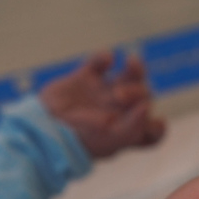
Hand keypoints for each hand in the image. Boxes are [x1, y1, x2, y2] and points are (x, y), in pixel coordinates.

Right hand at [39, 51, 165, 158]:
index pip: (153, 131)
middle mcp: (118, 113)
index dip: (157, 126)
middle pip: (143, 97)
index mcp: (125, 133)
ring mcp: (102, 95)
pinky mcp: (84, 79)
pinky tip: (106, 59)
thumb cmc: (77, 141)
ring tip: (130, 63)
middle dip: (137, 93)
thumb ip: (132, 125)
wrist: (41, 129)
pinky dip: (105, 57)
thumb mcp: (109, 139)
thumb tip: (147, 106)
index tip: (154, 120)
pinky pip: (101, 63)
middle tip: (118, 95)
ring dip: (136, 69)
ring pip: (130, 77)